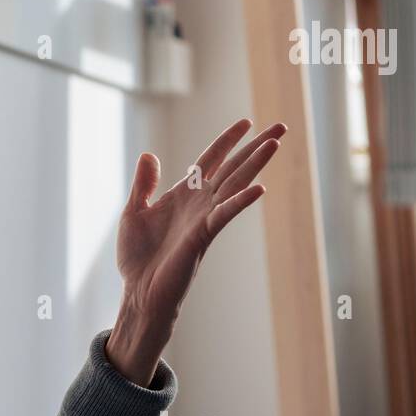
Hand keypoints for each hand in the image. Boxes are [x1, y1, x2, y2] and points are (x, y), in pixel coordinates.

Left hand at [106, 118, 286, 386]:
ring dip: (255, 164)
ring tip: (275, 143)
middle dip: (256, 147)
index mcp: (183, 196)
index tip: (246, 123)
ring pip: (235, 184)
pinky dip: (241, 201)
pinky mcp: (202, 236)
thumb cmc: (137, 258)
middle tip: (281, 127)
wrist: (139, 292)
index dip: (227, 141)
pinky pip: (225, 214)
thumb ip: (143, 184)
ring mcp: (204, 218)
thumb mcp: (134, 212)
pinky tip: (260, 188)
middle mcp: (199, 204)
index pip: (210, 160)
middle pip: (232, 167)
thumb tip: (149, 154)